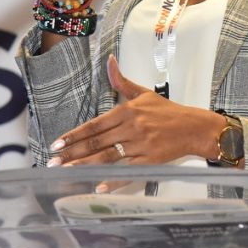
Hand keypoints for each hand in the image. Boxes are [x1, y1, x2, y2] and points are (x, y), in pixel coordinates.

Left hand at [46, 55, 223, 170]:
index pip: (94, 125)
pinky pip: (128, 172)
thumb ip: (121, 81)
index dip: (74, 135)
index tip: (57, 143)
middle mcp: (131, 128)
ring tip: (65, 172)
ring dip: (84, 166)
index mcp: (127, 111)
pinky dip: (112, 180)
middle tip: (53, 162)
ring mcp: (140, 146)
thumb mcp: (143, 93)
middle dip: (72, 153)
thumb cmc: (167, 111)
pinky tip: (97, 186)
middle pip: (96, 143)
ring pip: (107, 157)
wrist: (194, 127)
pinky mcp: (150, 161)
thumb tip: (109, 61)